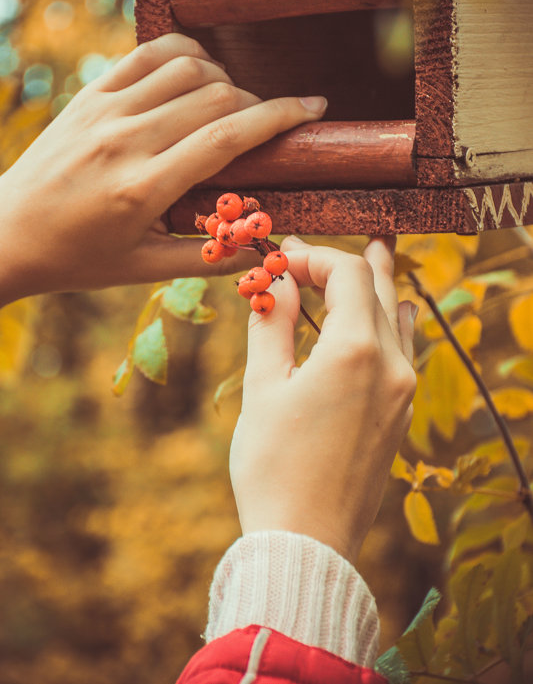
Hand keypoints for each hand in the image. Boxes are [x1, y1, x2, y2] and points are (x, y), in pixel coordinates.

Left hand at [0, 34, 326, 305]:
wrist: (7, 233)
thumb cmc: (78, 258)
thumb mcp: (143, 270)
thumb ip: (206, 257)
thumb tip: (260, 246)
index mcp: (145, 187)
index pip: (229, 135)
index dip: (280, 115)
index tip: (313, 107)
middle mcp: (127, 139)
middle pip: (216, 96)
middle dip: (256, 103)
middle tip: (264, 125)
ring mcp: (105, 110)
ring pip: (187, 67)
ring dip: (223, 78)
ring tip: (230, 104)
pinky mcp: (89, 94)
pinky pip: (148, 53)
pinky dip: (184, 55)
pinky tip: (197, 73)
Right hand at [230, 236, 416, 564]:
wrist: (305, 540)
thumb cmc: (272, 465)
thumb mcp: (263, 387)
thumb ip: (274, 324)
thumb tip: (278, 281)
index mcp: (354, 352)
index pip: (348, 274)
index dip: (314, 257)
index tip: (281, 260)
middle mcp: (391, 365)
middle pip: (379, 289)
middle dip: (346, 263)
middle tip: (320, 248)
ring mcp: (402, 391)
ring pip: (396, 319)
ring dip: (379, 286)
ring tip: (376, 255)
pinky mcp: (400, 414)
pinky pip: (405, 351)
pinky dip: (394, 323)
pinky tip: (396, 313)